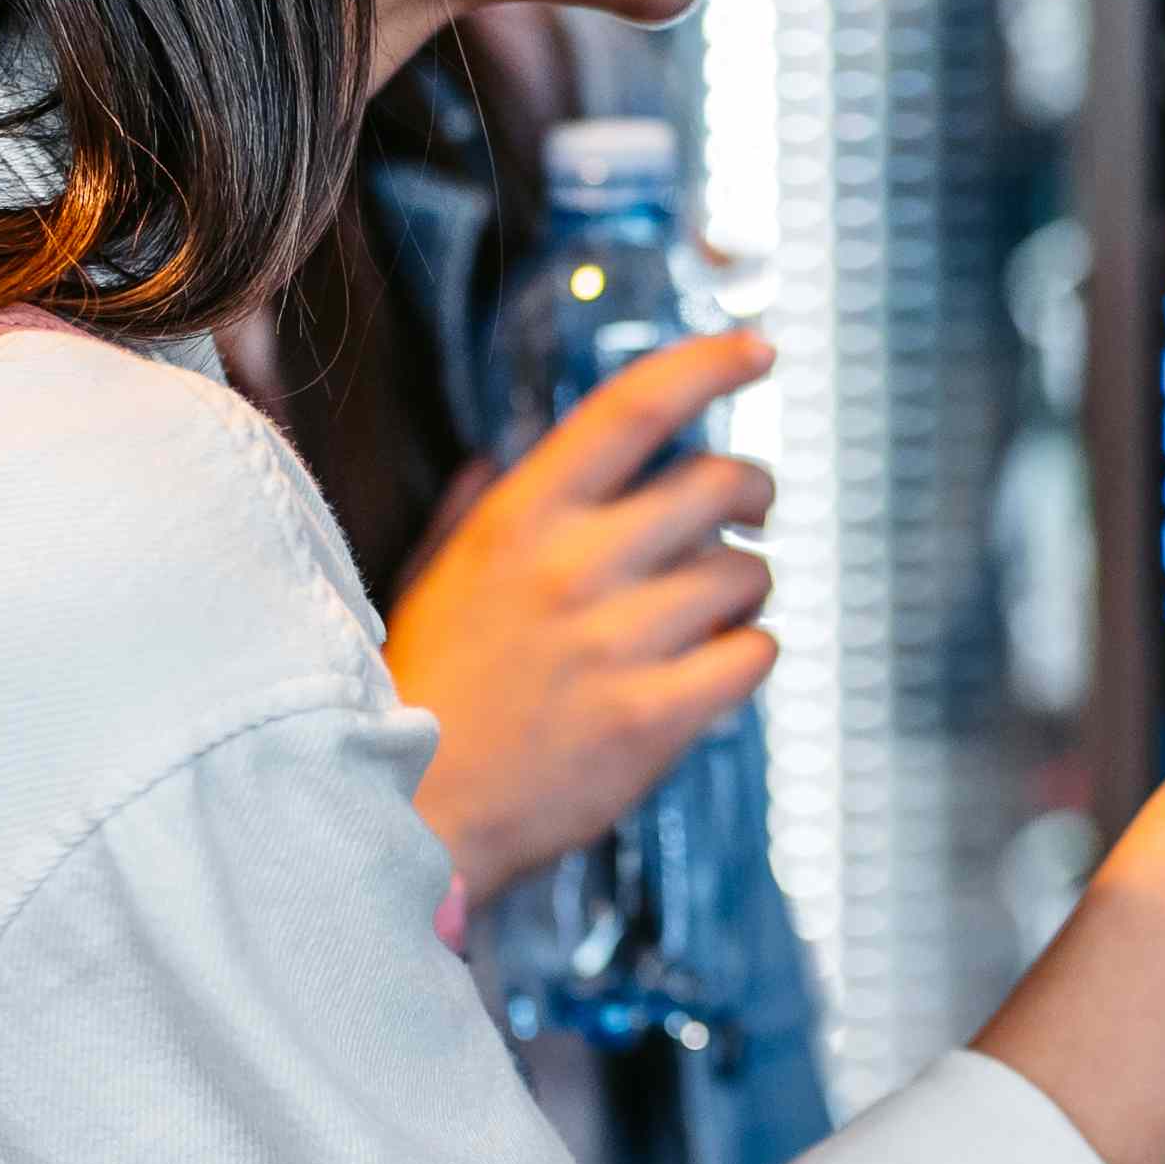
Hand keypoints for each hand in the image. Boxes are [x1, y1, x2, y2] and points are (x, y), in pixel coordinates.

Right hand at [389, 329, 779, 906]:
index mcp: (521, 517)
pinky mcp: (649, 720)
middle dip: (755, 490)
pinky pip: (755, 655)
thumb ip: (472, 512)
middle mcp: (571, 566)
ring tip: (708, 618)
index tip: (759, 347)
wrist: (405, 816)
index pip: (632, 407)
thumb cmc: (423, 691)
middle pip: (719, 482)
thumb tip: (488, 458)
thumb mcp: (431, 580)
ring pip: (748, 574)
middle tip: (752, 514)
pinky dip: (749, 656)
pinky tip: (714, 671)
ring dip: (747, 591)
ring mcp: (613, 644)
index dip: (707, 363)